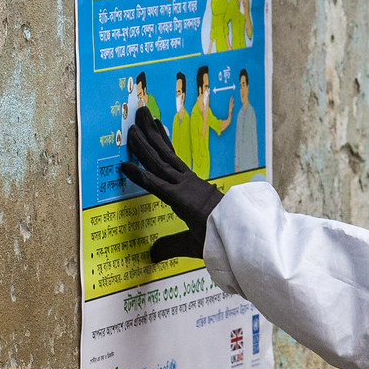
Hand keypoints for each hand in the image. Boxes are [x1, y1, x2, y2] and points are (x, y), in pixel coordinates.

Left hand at [120, 109, 224, 263]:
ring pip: (159, 162)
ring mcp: (186, 189)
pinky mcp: (182, 199)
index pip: (173, 163)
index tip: (154, 129)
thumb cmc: (224, 240)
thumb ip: (169, 246)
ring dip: (143, 143)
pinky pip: (156, 184)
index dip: (162, 144)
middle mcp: (188, 184)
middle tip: (140, 113)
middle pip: (164, 155)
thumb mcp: (190, 244)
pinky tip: (125, 164)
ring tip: (133, 123)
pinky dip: (140, 174)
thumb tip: (151, 255)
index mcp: (193, 190)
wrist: (243, 239)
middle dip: (150, 134)